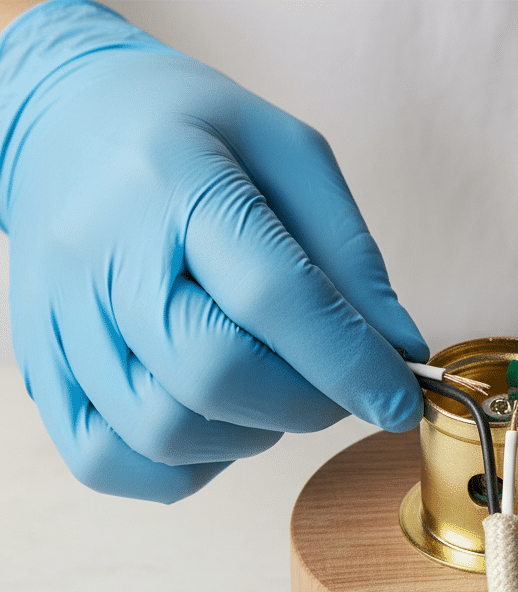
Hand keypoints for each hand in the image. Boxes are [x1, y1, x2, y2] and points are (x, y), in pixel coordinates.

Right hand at [0, 1, 427, 501]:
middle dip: (305, 403)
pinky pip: (108, 462)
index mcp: (173, 180)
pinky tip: (212, 419)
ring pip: (165, 432)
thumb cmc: (194, 138)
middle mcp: (99, 252)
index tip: (400, 400)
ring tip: (265, 385)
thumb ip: (351, 258)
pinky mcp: (38, 367)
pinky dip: (181, 467)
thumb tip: (400, 351)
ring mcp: (59, 317)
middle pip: (215, 377)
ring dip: (247, 434)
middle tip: (331, 383)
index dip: (350, 364)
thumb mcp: (292, 158)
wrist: (67, 121)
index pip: (272, 296)